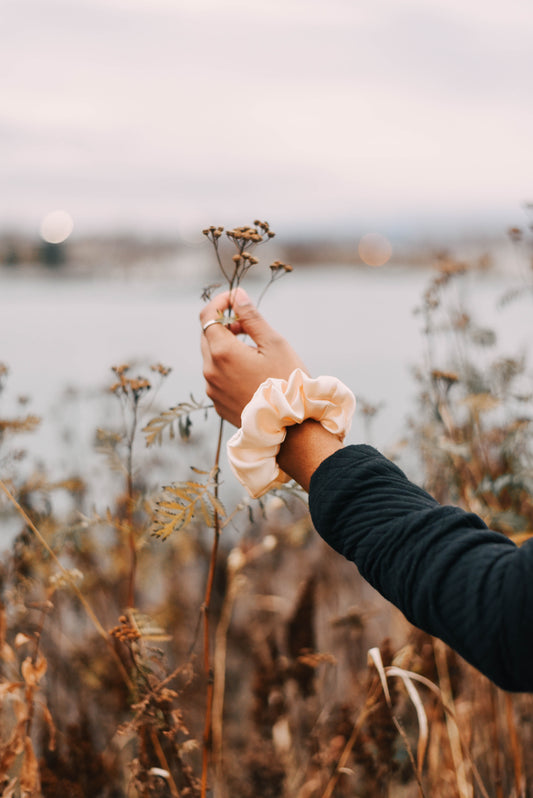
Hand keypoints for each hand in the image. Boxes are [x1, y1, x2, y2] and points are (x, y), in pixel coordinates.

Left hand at [200, 288, 307, 426]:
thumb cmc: (287, 382)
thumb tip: (237, 294)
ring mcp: (212, 390)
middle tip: (248, 326)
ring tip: (254, 352)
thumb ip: (252, 317)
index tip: (235, 299)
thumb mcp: (274, 344)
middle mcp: (210, 371)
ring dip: (226, 348)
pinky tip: (251, 374)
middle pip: (207, 336)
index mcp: (222, 352)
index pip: (207, 316)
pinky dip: (227, 368)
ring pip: (211, 358)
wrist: (291, 428)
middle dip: (224, 325)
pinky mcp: (218, 403)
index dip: (220, 302)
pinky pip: (216, 378)